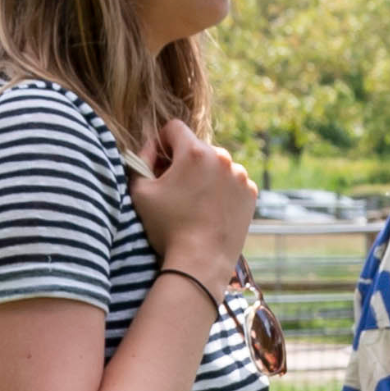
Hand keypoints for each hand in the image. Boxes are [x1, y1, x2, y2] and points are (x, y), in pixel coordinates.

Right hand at [128, 121, 256, 278]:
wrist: (201, 262)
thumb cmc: (167, 227)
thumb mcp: (140, 192)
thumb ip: (139, 164)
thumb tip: (148, 155)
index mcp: (195, 152)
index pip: (174, 128)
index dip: (159, 143)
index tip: (155, 164)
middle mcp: (222, 157)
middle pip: (196, 148)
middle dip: (182, 161)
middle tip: (172, 187)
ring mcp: (240, 176)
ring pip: (216, 164)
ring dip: (203, 175)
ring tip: (192, 201)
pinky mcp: (251, 193)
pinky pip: (232, 182)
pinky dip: (221, 190)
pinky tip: (210, 210)